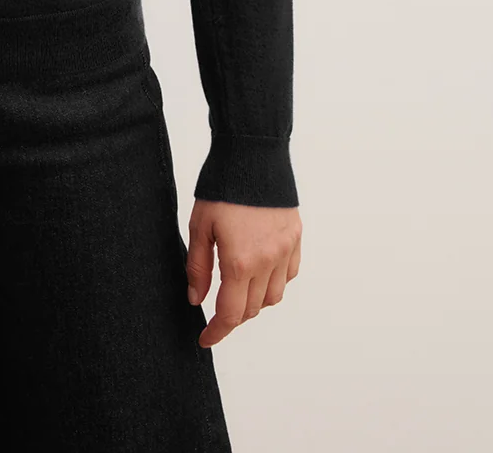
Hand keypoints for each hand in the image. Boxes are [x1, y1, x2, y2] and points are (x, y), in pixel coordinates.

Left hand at [186, 198, 300, 346]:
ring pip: (274, 296)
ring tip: (236, 288)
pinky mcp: (296, 238)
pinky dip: (275, 282)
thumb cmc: (222, 186)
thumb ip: (198, 267)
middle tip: (215, 309)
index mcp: (240, 261)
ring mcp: (286, 251)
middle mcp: (268, 261)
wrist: (252, 153)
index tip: (205, 339)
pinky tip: (260, 271)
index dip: (216, 332)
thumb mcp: (200, 225)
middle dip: (232, 315)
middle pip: (252, 309)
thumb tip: (196, 299)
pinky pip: (289, 275)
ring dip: (255, 301)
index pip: (231, 314)